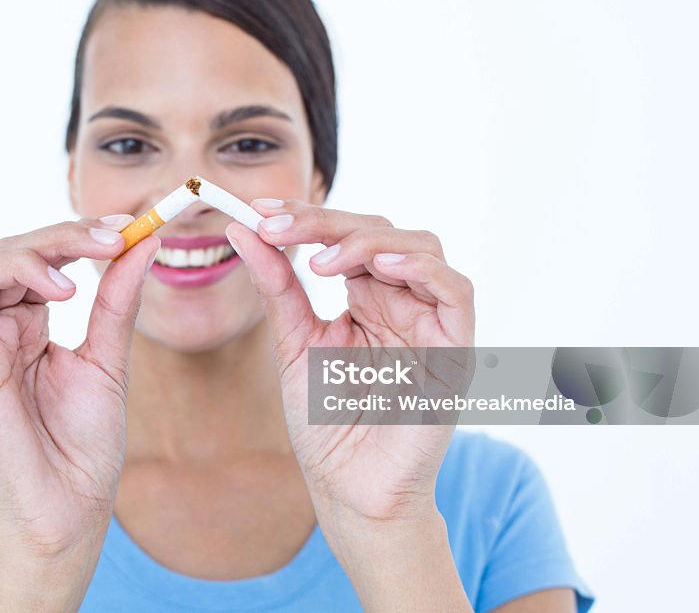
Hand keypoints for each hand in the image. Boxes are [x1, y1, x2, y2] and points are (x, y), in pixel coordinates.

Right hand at [0, 216, 159, 563]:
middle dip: (54, 238)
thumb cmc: (88, 443)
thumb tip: (143, 241)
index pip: (40, 255)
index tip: (125, 226)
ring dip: (15, 265)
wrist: (75, 508)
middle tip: (105, 242)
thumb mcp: (108, 360)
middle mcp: (0, 330)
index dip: (75, 234)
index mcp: (33, 321)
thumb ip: (117, 300)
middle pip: (3, 253)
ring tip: (63, 288)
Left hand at [225, 199, 474, 522]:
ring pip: (421, 248)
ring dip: (369, 241)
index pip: (345, 236)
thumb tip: (242, 230)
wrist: (350, 487)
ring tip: (321, 258)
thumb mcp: (293, 342)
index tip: (259, 211)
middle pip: (380, 231)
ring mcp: (429, 322)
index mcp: (366, 297)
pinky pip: (456, 293)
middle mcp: (401, 301)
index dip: (306, 217)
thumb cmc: (326, 422)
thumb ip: (278, 286)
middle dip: (326, 223)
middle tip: (277, 226)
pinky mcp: (455, 349)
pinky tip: (381, 268)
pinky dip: (423, 271)